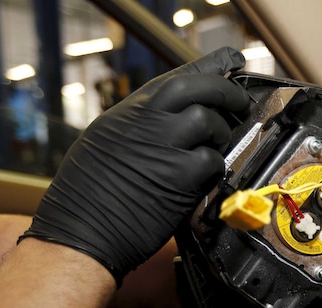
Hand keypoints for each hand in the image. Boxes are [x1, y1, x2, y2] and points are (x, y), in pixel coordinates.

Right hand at [21, 47, 249, 284]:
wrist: (80, 234)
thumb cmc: (88, 199)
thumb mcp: (106, 144)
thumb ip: (142, 127)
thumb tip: (177, 117)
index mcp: (127, 113)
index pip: (176, 77)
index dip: (210, 65)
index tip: (232, 59)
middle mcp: (145, 122)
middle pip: (198, 87)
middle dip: (227, 91)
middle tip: (240, 102)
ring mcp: (162, 146)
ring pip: (209, 121)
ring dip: (221, 134)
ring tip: (216, 146)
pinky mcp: (178, 177)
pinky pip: (212, 161)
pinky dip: (215, 168)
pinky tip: (205, 177)